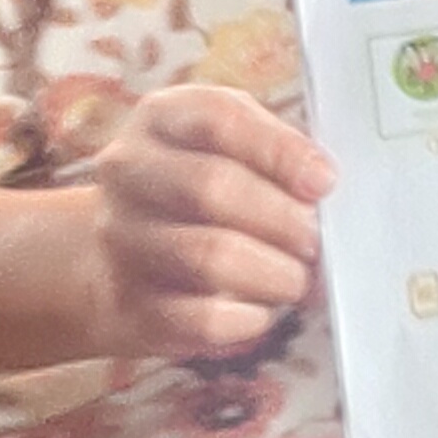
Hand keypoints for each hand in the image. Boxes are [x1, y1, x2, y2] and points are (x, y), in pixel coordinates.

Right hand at [91, 86, 334, 357]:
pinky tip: (259, 313)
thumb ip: (276, 154)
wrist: (114, 259)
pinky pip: (199, 317)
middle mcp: (129, 170)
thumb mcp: (230, 149)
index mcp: (162, 117)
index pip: (219, 119)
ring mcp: (121, 237)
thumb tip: (322, 184)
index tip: (323, 182)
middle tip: (316, 242)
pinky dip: (245, 319)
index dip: (279, 151)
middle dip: (281, 219)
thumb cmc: (196, 193)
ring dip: (272, 272)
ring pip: (208, 256)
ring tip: (297, 280)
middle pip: (211, 187)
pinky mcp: (129, 303)